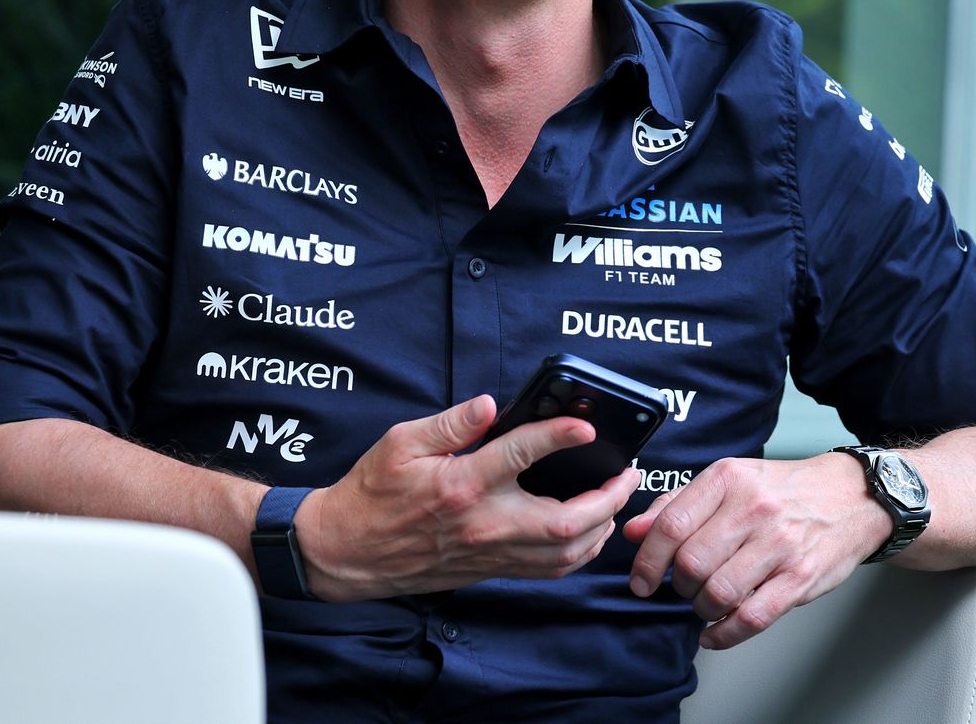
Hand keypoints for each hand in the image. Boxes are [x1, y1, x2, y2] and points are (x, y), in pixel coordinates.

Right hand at [297, 394, 642, 600]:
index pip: (522, 456)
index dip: (559, 437)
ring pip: (564, 553)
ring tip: (616, 498)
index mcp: (462, 485)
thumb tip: (489, 404)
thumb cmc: (372, 493)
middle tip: (627, 471)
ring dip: (601, 527)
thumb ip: (450, 423)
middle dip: (607, 497)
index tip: (586, 427)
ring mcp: (490, 552)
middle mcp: (484, 524)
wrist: (348, 551)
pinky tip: (588, 531)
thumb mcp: (400, 443)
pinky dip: (578, 552)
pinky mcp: (490, 569)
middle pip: (565, 520)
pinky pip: (548, 570)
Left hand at [622, 454, 891, 649]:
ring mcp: (780, 544)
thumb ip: (677, 505)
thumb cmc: (783, 491)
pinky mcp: (802, 577)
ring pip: (718, 592)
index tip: (641, 581)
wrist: (851, 496)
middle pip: (691, 563)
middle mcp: (754, 508)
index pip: (671, 524)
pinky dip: (724, 634)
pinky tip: (715, 632)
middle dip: (678, 586)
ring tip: (705, 604)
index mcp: (728, 479)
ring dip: (701, 609)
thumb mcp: (729, 482)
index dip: (648, 560)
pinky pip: (753, 617)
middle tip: (684, 588)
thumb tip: (633, 532)